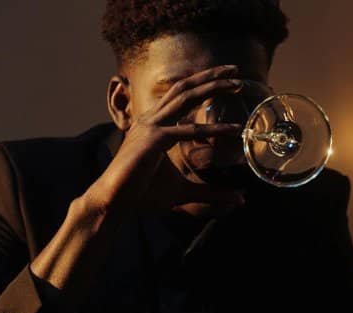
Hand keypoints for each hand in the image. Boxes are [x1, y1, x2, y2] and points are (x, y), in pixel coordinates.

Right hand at [85, 64, 246, 219]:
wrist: (113, 201)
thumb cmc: (141, 194)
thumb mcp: (183, 192)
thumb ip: (211, 193)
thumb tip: (238, 200)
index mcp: (153, 124)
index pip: (179, 95)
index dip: (201, 83)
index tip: (225, 79)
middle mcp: (151, 119)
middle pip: (184, 88)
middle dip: (210, 76)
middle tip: (235, 70)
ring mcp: (151, 126)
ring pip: (186, 98)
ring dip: (213, 87)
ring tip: (238, 84)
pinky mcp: (154, 139)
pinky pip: (189, 130)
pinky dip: (214, 129)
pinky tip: (234, 129)